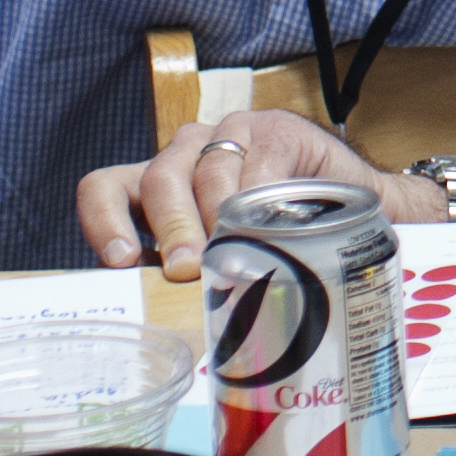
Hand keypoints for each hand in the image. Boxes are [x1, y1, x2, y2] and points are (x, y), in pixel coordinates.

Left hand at [78, 107, 404, 275]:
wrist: (352, 217)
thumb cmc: (272, 244)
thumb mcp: (219, 261)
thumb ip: (185, 280)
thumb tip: (153, 324)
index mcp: (156, 186)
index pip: (105, 189)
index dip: (104, 222)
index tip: (120, 261)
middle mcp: (185, 154)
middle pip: (157, 178)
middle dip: (171, 227)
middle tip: (188, 269)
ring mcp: (231, 137)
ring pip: (208, 168)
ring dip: (218, 214)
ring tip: (234, 251)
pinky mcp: (277, 131)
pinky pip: (261, 160)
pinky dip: (263, 195)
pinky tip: (274, 223)